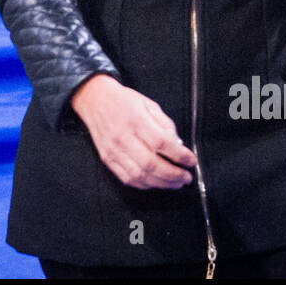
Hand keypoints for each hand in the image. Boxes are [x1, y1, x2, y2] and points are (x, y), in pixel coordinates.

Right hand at [69, 75, 196, 189]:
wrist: (94, 99)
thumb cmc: (123, 100)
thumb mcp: (148, 104)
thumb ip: (165, 124)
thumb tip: (178, 145)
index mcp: (135, 119)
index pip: (161, 143)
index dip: (179, 155)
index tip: (191, 161)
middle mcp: (123, 136)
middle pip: (151, 163)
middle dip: (173, 174)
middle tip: (186, 177)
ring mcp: (113, 150)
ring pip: (139, 175)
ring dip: (161, 183)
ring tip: (175, 183)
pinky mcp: (107, 159)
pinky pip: (127, 178)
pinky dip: (145, 184)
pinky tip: (156, 182)